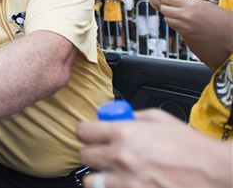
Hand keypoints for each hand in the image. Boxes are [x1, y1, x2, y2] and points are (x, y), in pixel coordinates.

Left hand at [77, 109, 232, 187]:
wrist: (213, 173)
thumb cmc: (190, 147)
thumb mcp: (158, 118)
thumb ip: (130, 117)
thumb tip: (112, 116)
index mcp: (123, 133)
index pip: (83, 131)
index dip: (87, 131)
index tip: (91, 134)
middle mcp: (120, 158)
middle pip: (84, 155)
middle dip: (93, 152)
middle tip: (104, 152)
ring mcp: (125, 182)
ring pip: (90, 180)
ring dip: (99, 175)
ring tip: (112, 172)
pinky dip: (112, 187)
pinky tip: (124, 182)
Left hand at [159, 0, 232, 43]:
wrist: (228, 31)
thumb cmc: (219, 16)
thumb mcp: (204, 4)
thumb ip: (188, 3)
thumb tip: (175, 1)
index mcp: (191, 4)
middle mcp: (186, 14)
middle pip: (164, 9)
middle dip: (165, 7)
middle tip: (169, 6)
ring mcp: (185, 25)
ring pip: (167, 18)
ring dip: (169, 16)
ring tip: (176, 14)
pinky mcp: (186, 33)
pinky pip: (173, 26)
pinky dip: (174, 23)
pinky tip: (181, 21)